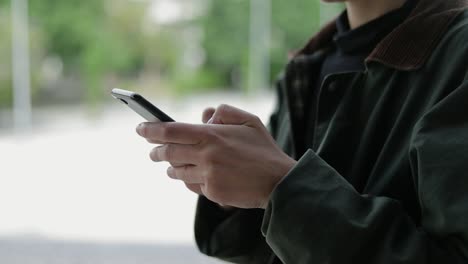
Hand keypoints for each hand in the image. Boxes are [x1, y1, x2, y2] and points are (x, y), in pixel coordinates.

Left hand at [136, 104, 296, 208]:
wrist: (278, 182)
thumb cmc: (263, 149)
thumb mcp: (249, 121)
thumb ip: (224, 112)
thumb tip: (204, 116)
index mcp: (212, 135)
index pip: (171, 131)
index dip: (151, 129)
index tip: (140, 129)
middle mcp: (206, 156)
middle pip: (168, 152)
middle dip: (156, 151)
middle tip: (152, 150)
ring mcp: (208, 176)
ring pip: (177, 171)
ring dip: (170, 167)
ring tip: (169, 164)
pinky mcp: (212, 192)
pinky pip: (192, 185)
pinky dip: (189, 179)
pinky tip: (192, 176)